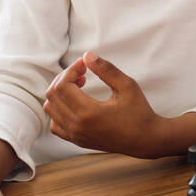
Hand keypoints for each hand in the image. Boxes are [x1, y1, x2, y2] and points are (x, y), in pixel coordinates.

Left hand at [43, 51, 166, 157]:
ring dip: (60, 93)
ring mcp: (75, 135)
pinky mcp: (77, 140)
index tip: (84, 64)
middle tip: (82, 72)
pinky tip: (75, 102)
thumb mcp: (127, 86)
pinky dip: (59, 110)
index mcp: (89, 113)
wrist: (145, 139)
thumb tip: (86, 55)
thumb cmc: (139, 112)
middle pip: (52, 95)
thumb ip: (106, 69)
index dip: (71, 70)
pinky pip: (55, 124)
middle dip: (64, 78)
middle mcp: (77, 126)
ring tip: (79, 86)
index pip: (63, 85)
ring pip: (50, 109)